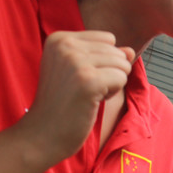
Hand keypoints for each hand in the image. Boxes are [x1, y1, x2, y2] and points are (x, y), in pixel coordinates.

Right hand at [19, 31, 133, 166]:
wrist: (42, 133)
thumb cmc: (62, 104)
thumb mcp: (81, 72)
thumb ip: (106, 56)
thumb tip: (130, 50)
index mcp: (59, 38)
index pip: (107, 39)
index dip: (103, 61)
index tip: (79, 78)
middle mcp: (65, 45)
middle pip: (117, 52)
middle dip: (109, 73)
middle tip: (83, 90)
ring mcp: (76, 62)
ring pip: (122, 65)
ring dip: (111, 84)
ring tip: (86, 95)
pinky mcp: (88, 80)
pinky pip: (122, 78)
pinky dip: (112, 93)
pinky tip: (91, 102)